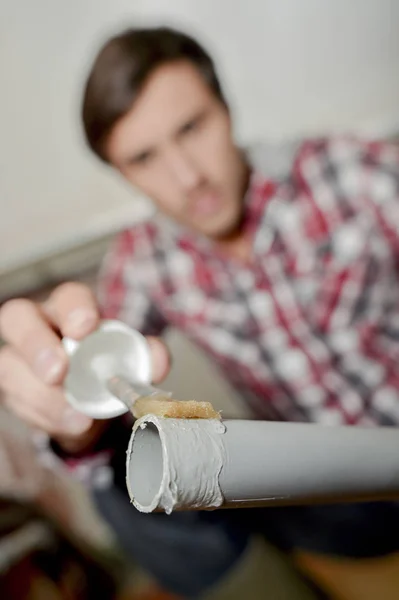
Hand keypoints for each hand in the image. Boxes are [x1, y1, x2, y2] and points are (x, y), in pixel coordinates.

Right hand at [0, 282, 170, 452]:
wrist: (89, 407)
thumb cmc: (105, 369)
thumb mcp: (132, 361)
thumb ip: (148, 357)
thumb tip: (155, 360)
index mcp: (71, 309)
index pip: (68, 296)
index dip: (73, 309)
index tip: (86, 328)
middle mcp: (39, 325)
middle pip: (18, 317)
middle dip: (36, 343)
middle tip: (58, 372)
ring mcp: (19, 356)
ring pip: (10, 365)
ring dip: (42, 394)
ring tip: (75, 416)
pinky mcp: (13, 389)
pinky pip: (17, 401)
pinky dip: (46, 417)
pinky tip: (69, 424)